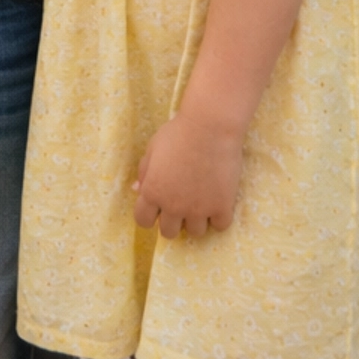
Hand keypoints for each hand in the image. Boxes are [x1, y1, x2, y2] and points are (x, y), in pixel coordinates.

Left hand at [134, 113, 241, 238]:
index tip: (158, 206)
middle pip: (169, 232)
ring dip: (196, 219)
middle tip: (182, 203)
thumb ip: (144, 172)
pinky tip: (218, 200)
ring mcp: (198, 209)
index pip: (143, 221)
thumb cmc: (178, 132)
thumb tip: (137, 189)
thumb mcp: (153, 148)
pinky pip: (220, 226)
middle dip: (173, 219)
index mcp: (152, 192)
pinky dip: (219, 216)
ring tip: (202, 200)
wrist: (210, 126)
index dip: (150, 214)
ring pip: (195, 232)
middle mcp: (173, 206)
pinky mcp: (221, 207)